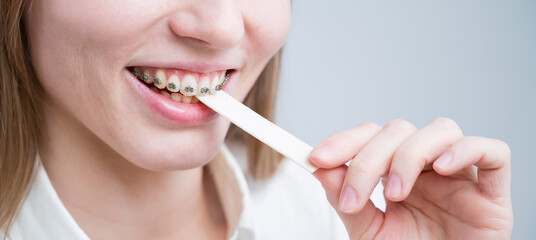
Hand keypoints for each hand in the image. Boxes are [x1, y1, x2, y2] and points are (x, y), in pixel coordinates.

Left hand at [310, 118, 512, 238]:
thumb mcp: (369, 233)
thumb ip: (347, 203)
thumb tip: (322, 170)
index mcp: (397, 172)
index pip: (371, 136)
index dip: (344, 141)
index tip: (316, 158)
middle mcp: (427, 167)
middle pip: (399, 130)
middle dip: (369, 158)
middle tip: (353, 196)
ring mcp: (460, 175)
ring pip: (441, 129)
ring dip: (410, 154)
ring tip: (396, 193)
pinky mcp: (492, 190)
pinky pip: (492, 151)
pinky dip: (465, 150)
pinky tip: (441, 169)